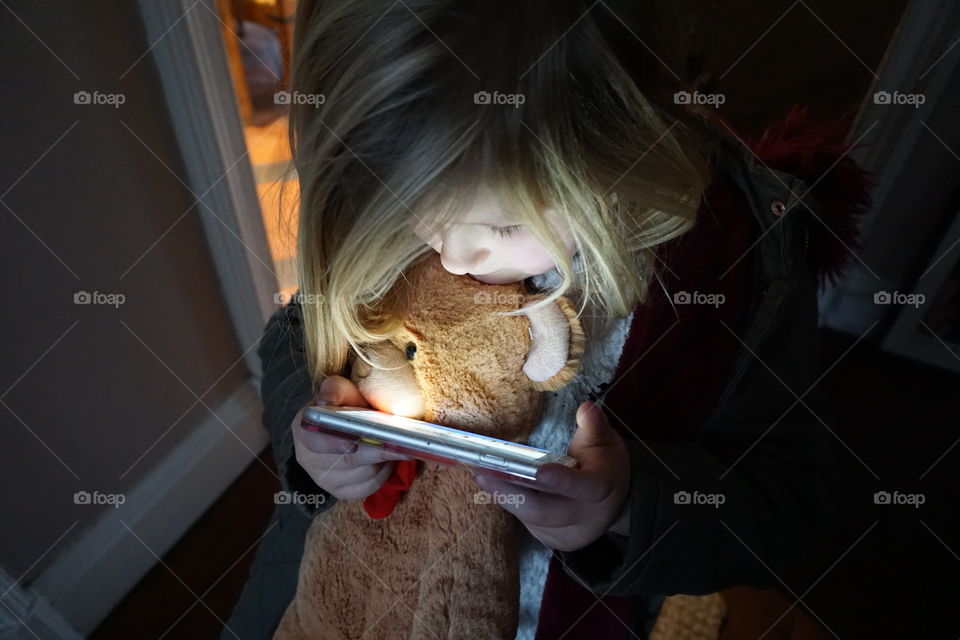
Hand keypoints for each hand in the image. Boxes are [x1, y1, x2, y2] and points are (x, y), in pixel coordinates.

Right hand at [291, 375, 411, 499]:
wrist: (339, 424)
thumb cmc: (341, 404)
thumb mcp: (336, 389)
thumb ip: (332, 390)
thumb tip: (325, 401)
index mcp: (304, 432)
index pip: (315, 443)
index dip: (335, 445)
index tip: (355, 444)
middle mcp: (308, 459)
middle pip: (346, 462)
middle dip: (375, 452)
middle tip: (398, 444)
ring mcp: (323, 478)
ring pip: (361, 476)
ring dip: (383, 462)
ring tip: (395, 446)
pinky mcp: (339, 491)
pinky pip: (366, 488)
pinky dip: (382, 475)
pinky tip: (388, 461)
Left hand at [472, 401, 630, 551]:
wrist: (614, 502)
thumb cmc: (605, 463)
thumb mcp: (606, 441)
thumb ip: (594, 426)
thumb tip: (585, 409)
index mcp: (602, 487)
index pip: (584, 487)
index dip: (562, 481)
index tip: (539, 471)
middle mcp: (585, 516)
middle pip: (544, 511)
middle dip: (511, 493)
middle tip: (481, 473)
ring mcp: (567, 533)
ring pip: (530, 518)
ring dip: (504, 496)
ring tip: (480, 473)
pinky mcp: (551, 539)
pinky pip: (526, 522)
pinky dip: (511, 502)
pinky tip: (495, 485)